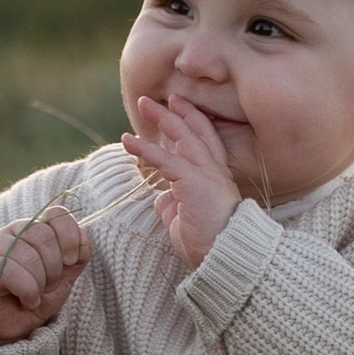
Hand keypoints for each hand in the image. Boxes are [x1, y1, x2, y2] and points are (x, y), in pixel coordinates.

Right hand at [0, 206, 87, 340]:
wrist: (10, 324)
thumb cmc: (35, 295)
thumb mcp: (64, 277)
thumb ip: (77, 255)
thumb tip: (83, 235)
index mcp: (34, 228)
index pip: (56, 214)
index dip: (69, 237)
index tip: (70, 260)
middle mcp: (13, 232)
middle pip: (44, 235)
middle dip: (54, 267)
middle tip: (48, 285)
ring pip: (29, 256)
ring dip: (40, 283)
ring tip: (35, 295)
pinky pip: (12, 271)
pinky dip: (28, 291)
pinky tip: (27, 300)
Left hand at [123, 92, 242, 267]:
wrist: (225, 255)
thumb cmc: (209, 243)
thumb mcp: (186, 219)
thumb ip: (175, 205)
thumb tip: (162, 198)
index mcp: (216, 178)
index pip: (206, 141)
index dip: (193, 121)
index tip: (179, 107)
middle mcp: (214, 170)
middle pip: (196, 131)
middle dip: (177, 112)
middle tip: (159, 99)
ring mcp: (205, 174)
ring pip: (182, 137)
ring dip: (162, 118)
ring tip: (144, 103)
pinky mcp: (192, 181)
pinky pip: (165, 160)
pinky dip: (145, 148)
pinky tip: (127, 140)